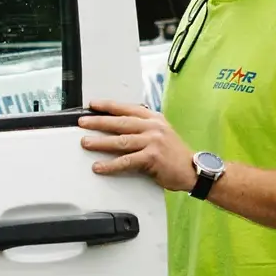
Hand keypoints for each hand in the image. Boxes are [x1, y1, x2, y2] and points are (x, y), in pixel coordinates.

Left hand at [78, 100, 197, 191]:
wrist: (193, 170)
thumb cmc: (174, 154)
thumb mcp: (161, 133)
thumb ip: (144, 127)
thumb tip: (119, 126)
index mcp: (154, 118)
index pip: (127, 109)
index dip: (109, 106)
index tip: (93, 105)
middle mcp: (153, 127)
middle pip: (120, 122)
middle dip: (99, 121)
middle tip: (83, 122)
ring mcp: (153, 141)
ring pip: (121, 140)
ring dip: (101, 142)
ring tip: (86, 143)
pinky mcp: (152, 157)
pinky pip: (126, 161)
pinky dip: (111, 164)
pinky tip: (99, 166)